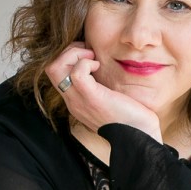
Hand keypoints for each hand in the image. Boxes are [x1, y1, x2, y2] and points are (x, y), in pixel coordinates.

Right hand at [46, 42, 161, 139]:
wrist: (140, 137)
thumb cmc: (131, 118)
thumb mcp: (110, 100)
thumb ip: (101, 86)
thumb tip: (105, 66)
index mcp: (76, 101)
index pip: (56, 73)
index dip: (69, 57)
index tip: (89, 56)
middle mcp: (73, 101)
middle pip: (50, 68)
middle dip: (68, 52)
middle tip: (89, 54)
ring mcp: (79, 100)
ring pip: (56, 68)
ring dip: (74, 54)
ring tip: (92, 59)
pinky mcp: (92, 98)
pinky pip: (76, 73)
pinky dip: (86, 63)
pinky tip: (98, 67)